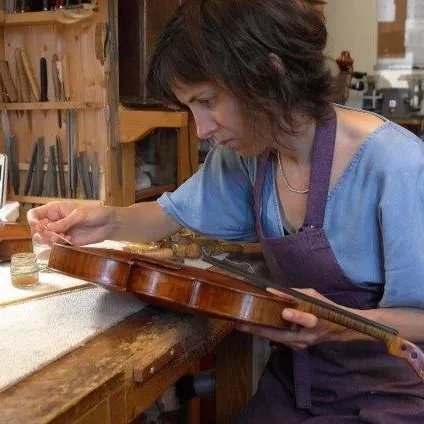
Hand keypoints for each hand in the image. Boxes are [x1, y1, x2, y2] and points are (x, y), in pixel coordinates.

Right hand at [27, 201, 115, 245]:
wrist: (108, 224)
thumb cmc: (95, 213)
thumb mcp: (79, 215)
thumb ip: (64, 222)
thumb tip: (49, 228)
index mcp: (54, 209)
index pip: (34, 214)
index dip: (33, 221)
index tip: (40, 227)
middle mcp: (54, 220)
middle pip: (36, 229)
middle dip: (43, 233)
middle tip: (55, 235)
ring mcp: (59, 231)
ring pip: (43, 238)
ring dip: (50, 240)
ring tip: (62, 238)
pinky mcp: (66, 241)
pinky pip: (55, 245)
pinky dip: (59, 244)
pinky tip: (69, 240)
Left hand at [234, 288, 348, 349]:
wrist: (337, 329)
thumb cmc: (325, 308)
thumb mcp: (313, 296)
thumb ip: (294, 294)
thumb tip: (271, 291)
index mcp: (316, 321)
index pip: (308, 320)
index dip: (297, 317)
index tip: (285, 312)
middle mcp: (307, 337)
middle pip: (282, 335)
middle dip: (260, 329)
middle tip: (241, 323)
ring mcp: (300, 345)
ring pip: (276, 339)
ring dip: (258, 332)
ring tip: (241, 324)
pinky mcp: (295, 348)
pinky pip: (277, 340)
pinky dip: (264, 333)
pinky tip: (251, 327)